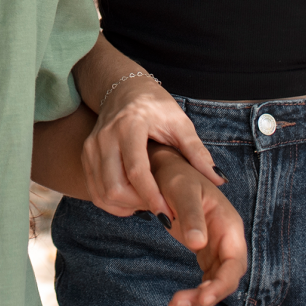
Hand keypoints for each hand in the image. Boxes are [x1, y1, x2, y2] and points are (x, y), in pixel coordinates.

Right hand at [80, 66, 224, 217]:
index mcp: (130, 125)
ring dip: (125, 207)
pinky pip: (95, 190)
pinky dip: (112, 203)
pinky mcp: (86, 155)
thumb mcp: (180, 123)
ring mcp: (92, 146)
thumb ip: (197, 152)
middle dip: (138, 205)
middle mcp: (106, 136)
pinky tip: (131, 200)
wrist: (124, 90)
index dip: (152, 196)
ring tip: (147, 204)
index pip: (137, 170)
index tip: (168, 215)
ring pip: (102, 193)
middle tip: (160, 208)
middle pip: (114, 187)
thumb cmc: (156, 106)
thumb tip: (219, 180)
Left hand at [147, 143, 246, 305]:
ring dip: (199, 299)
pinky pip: (206, 279)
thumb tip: (199, 244)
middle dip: (208, 296)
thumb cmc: (176, 176)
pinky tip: (178, 302)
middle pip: (227, 278)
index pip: (235, 263)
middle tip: (179, 305)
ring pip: (216, 282)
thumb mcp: (182, 191)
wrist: (166, 169)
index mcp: (229, 225)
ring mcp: (218, 246)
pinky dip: (195, 292)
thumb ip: (192, 216)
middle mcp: (228, 238)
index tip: (202, 297)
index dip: (222, 284)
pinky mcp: (205, 250)